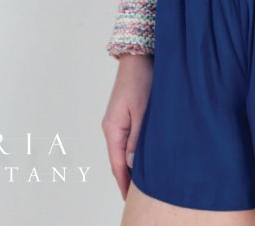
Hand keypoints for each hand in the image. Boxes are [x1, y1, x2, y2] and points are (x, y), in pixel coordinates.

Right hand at [101, 52, 153, 198]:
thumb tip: (132, 164)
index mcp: (112, 128)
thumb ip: (137, 137)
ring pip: (122, 150)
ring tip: (142, 182)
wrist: (137, 56)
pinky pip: (126, 140)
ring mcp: (116, 121)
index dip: (124, 182)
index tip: (131, 199)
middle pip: (118, 160)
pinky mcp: (124, 115)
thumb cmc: (141, 80)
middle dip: (126, 178)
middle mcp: (111, 127)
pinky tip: (142, 158)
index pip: (117, 163)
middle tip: (139, 196)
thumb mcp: (142, 110)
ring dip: (131, 165)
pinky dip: (133, 152)